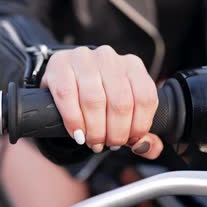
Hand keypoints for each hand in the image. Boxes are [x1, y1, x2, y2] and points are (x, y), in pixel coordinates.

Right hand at [40, 45, 162, 158]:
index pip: (145, 98)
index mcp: (132, 66)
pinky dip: (74, 121)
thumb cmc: (98, 95)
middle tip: (109, 144)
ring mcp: (84, 58)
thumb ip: (140, 132)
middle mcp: (110, 58)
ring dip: (95, 130)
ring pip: (94, 101)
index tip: (129, 141)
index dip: (139, 126)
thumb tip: (147, 148)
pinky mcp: (60, 64)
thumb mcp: (123, 110)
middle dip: (115, 133)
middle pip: (121, 103)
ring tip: (93, 142)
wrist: (64, 78)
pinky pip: (67, 96)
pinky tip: (77, 133)